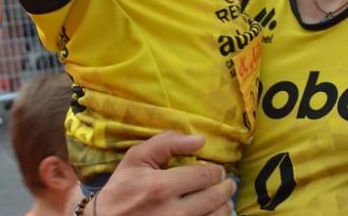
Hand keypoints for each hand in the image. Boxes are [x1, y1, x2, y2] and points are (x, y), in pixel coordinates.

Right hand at [100, 133, 234, 215]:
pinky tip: (211, 213)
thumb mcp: (136, 158)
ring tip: (221, 199)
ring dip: (224, 206)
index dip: (216, 171)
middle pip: (215, 198)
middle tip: (226, 183)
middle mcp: (173, 212)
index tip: (216, 170)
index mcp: (161, 187)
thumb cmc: (121, 189)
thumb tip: (200, 140)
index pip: (206, 176)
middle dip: (225, 187)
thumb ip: (168, 142)